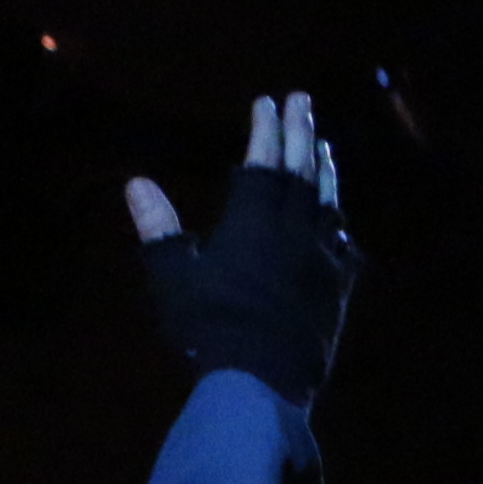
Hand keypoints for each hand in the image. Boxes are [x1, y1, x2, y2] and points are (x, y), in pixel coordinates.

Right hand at [130, 92, 353, 405]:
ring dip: (326, 171)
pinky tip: (340, 222)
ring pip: (328, 204)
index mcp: (254, 222)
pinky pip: (346, 250)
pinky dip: (341, 229)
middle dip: (301, 132)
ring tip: (324, 146)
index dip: (264, 130)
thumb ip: (160, 229)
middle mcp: (294, 232)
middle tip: (303, 100)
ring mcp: (321, 262)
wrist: (262, 384)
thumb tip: (136, 183)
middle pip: (302, 172)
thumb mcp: (173, 279)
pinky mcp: (337, 293)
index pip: (263, 162)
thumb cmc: (209, 329)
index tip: (267, 101)